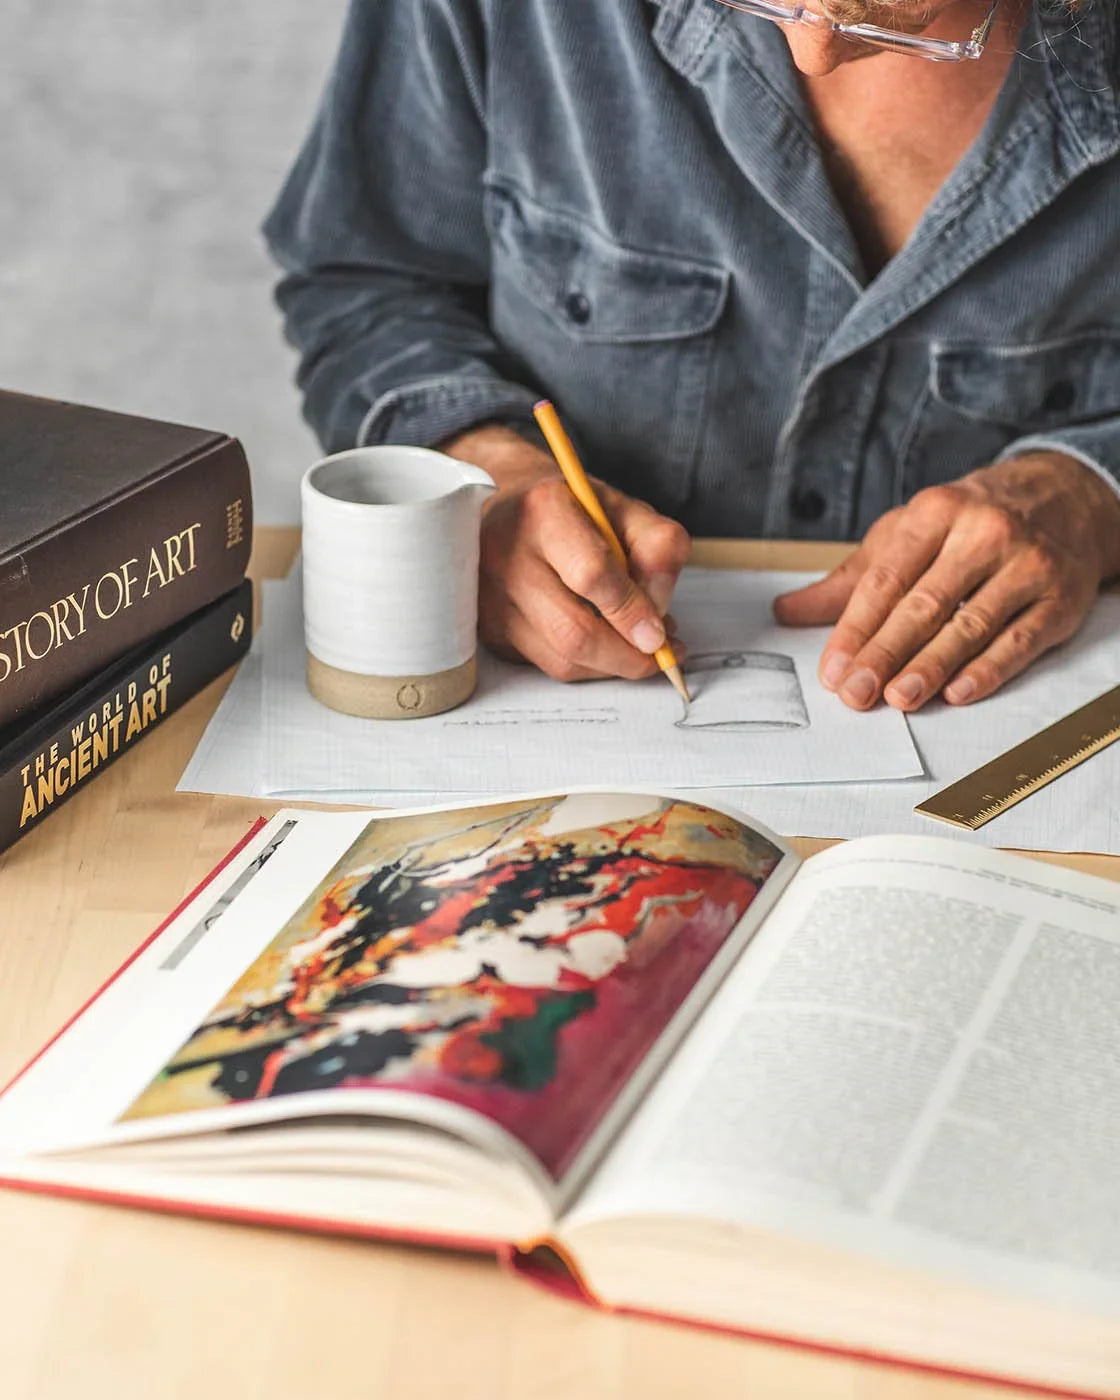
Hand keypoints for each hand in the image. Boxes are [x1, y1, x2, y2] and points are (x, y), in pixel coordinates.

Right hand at [441, 424, 690, 679]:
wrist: (511, 509)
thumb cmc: (574, 510)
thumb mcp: (627, 509)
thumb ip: (658, 549)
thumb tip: (656, 616)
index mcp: (544, 511)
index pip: (591, 574)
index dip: (631, 611)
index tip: (659, 634)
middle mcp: (506, 555)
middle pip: (573, 632)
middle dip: (626, 656)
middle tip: (659, 653)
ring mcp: (492, 597)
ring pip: (561, 659)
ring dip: (610, 666)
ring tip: (637, 646)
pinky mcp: (489, 629)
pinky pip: (548, 665)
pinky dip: (587, 665)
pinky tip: (605, 645)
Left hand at [773, 453, 1119, 710]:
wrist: (1064, 497)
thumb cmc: (968, 523)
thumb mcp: (907, 534)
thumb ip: (849, 580)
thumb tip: (786, 611)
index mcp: (936, 512)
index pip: (887, 578)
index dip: (856, 627)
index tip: (832, 669)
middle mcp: (983, 533)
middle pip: (925, 604)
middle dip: (885, 653)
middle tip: (855, 693)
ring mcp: (1026, 565)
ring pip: (970, 624)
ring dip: (931, 666)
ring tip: (898, 698)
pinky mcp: (1059, 598)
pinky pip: (1020, 640)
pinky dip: (988, 669)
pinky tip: (956, 692)